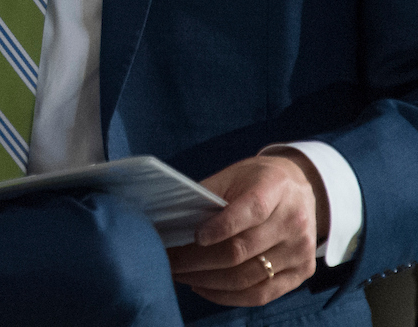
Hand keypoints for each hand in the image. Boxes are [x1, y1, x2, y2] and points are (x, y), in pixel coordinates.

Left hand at [168, 152, 328, 307]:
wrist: (301, 188)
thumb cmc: (257, 181)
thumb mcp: (233, 175)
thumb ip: (208, 195)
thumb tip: (171, 219)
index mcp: (275, 188)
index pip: (251, 210)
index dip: (220, 226)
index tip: (194, 236)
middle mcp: (293, 221)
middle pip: (243, 250)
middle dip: (198, 260)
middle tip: (169, 261)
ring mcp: (300, 250)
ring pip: (249, 277)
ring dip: (207, 281)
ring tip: (179, 275)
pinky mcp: (303, 272)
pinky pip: (262, 294)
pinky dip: (229, 296)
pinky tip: (203, 287)